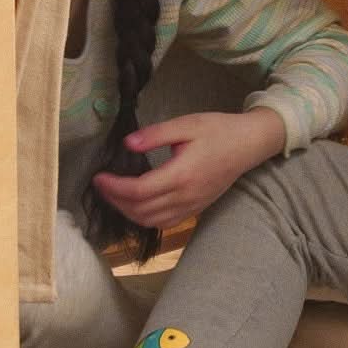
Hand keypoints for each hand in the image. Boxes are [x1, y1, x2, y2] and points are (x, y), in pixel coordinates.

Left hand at [93, 107, 285, 229]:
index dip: (114, 187)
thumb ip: (155, 135)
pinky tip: (136, 205)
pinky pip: (165, 223)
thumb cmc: (218, 130)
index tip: (99, 177)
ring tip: (114, 195)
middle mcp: (186, 196)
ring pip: (151, 221)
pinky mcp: (196, 209)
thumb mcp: (186, 124)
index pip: (139, 191)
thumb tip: (127, 144)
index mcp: (182, 174)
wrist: (249, 144)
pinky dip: (145, 218)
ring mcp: (192, 206)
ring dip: (128, 212)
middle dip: (115, 200)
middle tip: (101, 185)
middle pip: (141, 210)